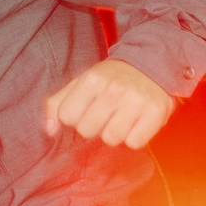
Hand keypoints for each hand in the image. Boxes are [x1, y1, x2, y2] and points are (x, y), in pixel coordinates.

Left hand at [43, 60, 175, 148]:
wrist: (151, 62)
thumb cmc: (111, 78)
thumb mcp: (81, 82)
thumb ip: (58, 103)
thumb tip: (50, 130)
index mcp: (92, 80)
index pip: (67, 117)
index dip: (76, 116)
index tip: (88, 107)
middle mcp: (113, 90)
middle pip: (87, 131)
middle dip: (94, 125)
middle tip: (106, 112)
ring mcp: (136, 102)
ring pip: (111, 139)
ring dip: (115, 132)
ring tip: (122, 116)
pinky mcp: (156, 113)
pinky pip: (134, 143)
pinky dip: (135, 137)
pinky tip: (137, 122)